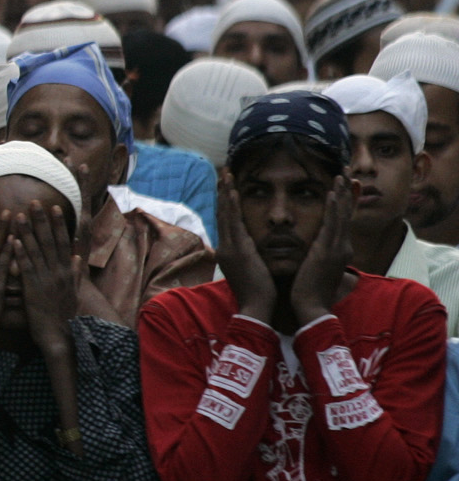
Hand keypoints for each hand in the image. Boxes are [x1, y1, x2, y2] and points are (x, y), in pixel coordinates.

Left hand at [16, 199, 81, 354]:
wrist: (59, 335)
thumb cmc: (63, 314)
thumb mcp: (72, 292)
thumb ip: (75, 274)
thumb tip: (78, 259)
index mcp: (67, 271)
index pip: (64, 242)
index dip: (59, 224)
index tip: (54, 207)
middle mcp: (58, 272)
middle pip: (50, 241)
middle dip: (42, 220)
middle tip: (35, 202)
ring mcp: (46, 279)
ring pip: (36, 251)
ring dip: (28, 231)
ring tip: (19, 214)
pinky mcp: (34, 289)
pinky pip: (26, 268)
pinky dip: (20, 253)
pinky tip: (13, 240)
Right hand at [215, 170, 278, 324]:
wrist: (255, 308)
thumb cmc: (258, 293)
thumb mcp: (251, 271)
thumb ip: (249, 258)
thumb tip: (252, 251)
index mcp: (230, 251)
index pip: (227, 222)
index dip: (226, 203)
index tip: (228, 187)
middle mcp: (226, 246)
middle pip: (222, 213)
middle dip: (223, 192)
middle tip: (224, 172)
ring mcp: (229, 247)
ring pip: (226, 214)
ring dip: (226, 193)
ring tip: (226, 175)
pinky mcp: (237, 249)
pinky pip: (234, 223)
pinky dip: (232, 206)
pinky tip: (233, 192)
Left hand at [290, 174, 354, 324]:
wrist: (310, 307)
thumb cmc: (310, 289)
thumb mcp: (316, 266)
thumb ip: (317, 253)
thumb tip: (314, 245)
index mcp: (337, 248)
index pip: (342, 219)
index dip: (344, 201)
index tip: (344, 184)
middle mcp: (341, 245)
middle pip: (346, 213)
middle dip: (347, 192)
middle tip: (348, 172)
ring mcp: (336, 248)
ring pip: (341, 215)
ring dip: (342, 194)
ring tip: (342, 175)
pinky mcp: (328, 251)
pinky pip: (332, 225)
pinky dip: (334, 208)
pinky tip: (333, 194)